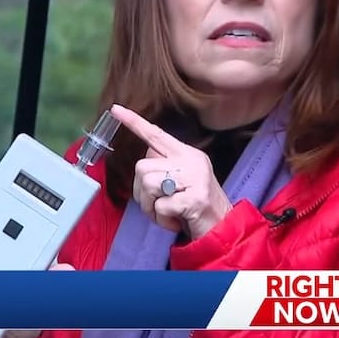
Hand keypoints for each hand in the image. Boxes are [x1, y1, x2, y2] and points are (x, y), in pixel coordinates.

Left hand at [110, 104, 231, 238]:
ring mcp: (196, 178)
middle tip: (159, 204)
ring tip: (168, 212)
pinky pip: (160, 206)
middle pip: (142, 167)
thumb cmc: (194, 206)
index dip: (134, 122)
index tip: (115, 109)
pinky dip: (162, 219)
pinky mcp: (196, 198)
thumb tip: (144, 163)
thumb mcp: (182, 179)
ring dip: (151, 207)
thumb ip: (164, 166)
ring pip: (148, 185)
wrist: (222, 227)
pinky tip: (176, 220)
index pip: (156, 134)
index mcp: (187, 153)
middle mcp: (192, 161)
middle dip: (142, 192)